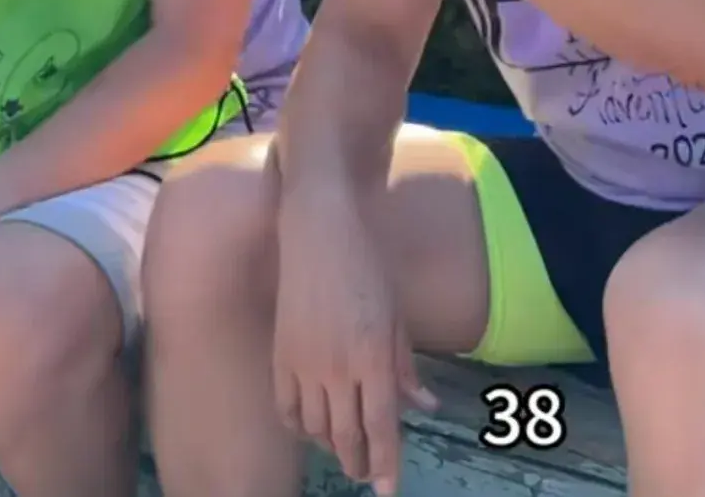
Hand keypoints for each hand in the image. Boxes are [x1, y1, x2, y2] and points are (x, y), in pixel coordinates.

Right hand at [273, 185, 436, 495]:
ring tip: (346, 450)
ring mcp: (304, 364)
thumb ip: (406, 365)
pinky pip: (287, 408)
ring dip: (332, 446)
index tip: (388, 490)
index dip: (387, 461)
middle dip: (360, 462)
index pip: (382, 424)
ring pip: (316, 427)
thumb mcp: (396, 314)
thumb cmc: (367, 266)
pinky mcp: (280, 356)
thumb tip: (425, 406)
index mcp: (373, 355)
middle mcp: (338, 367)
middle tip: (368, 473)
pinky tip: (312, 428)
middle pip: (347, 435)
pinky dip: (300, 427)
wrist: (318, 234)